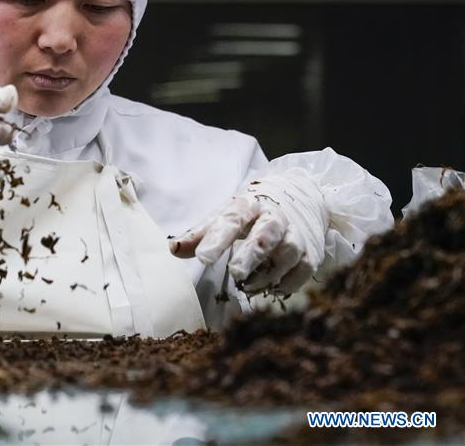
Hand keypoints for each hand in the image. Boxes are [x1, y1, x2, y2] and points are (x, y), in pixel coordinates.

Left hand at [169, 173, 328, 293]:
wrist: (300, 196)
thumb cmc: (252, 212)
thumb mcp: (225, 215)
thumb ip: (200, 233)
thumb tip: (173, 250)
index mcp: (249, 204)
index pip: (232, 218)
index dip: (217, 238)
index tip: (202, 258)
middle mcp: (276, 216)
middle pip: (266, 234)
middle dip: (251, 255)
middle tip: (234, 273)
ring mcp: (296, 234)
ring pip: (286, 255)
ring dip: (265, 274)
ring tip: (247, 284)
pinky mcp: (312, 252)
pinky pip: (301, 271)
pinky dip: (286, 283)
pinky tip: (271, 288)